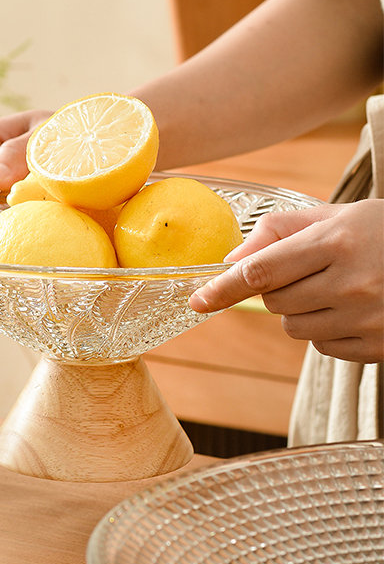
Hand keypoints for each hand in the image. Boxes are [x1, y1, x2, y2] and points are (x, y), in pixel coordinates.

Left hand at [189, 200, 383, 362]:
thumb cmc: (381, 233)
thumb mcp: (334, 216)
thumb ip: (278, 231)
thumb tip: (231, 259)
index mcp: (338, 242)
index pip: (261, 272)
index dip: (222, 289)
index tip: (197, 301)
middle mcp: (352, 284)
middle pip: (274, 301)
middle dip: (277, 288)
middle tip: (307, 271)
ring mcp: (367, 320)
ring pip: (293, 327)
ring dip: (299, 310)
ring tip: (334, 288)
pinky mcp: (376, 347)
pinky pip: (321, 347)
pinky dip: (324, 330)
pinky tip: (350, 310)